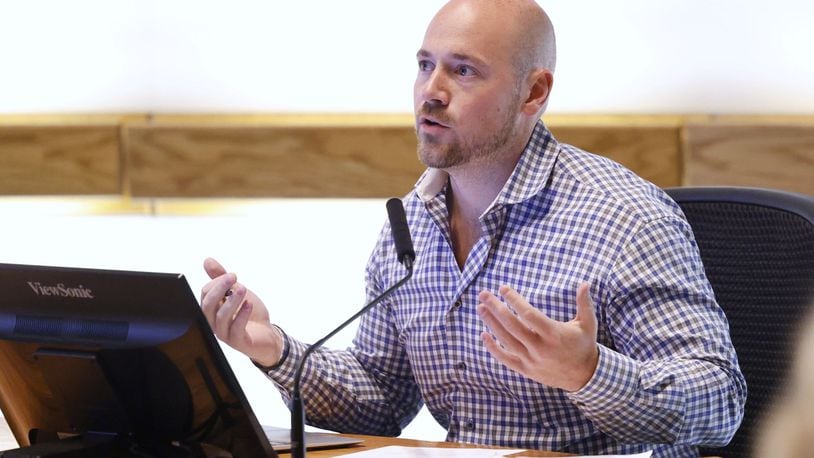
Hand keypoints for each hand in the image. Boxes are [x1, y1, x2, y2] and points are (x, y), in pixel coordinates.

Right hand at [200, 257, 283, 366]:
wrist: (267, 335)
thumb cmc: (250, 314)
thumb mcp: (236, 291)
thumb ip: (221, 278)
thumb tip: (208, 261)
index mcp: (212, 310)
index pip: (205, 295)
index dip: (216, 283)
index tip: (232, 275)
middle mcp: (214, 323)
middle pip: (207, 306)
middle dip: (219, 289)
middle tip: (233, 277)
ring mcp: (225, 334)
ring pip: (221, 318)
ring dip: (232, 301)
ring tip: (242, 289)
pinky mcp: (238, 341)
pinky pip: (236, 330)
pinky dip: (242, 316)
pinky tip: (249, 305)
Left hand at [476, 283, 598, 391]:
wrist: (584, 377)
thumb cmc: (584, 345)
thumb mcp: (588, 324)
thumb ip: (584, 303)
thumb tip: (585, 282)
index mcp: (554, 334)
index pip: (529, 314)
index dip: (514, 300)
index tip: (503, 288)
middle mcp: (540, 348)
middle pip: (512, 326)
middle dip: (496, 308)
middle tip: (483, 294)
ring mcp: (531, 360)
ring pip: (506, 340)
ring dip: (491, 323)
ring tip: (480, 307)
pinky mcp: (526, 370)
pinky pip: (505, 359)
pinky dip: (493, 348)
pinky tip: (483, 334)